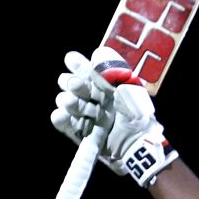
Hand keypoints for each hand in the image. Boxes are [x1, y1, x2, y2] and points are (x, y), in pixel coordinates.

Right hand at [50, 47, 177, 185]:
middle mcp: (95, 99)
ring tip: (71, 103)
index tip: (71, 60)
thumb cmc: (138, 116)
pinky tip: (61, 114)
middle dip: (72, 83)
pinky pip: (64, 123)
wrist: (137, 146)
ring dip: (68, 101)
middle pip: (72, 85)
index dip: (79, 65)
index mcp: (107, 86)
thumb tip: (97, 52)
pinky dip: (61, 118)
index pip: (88, 71)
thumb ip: (113, 72)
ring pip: (66, 102)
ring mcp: (87, 116)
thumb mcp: (129, 90)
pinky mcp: (81, 133)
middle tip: (76, 86)